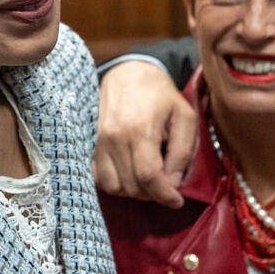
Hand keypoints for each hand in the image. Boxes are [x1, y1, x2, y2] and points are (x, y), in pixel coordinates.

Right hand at [94, 62, 197, 206]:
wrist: (128, 73)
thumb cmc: (160, 95)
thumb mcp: (184, 117)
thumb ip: (182, 152)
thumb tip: (173, 183)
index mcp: (140, 129)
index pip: (148, 177)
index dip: (164, 195)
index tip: (176, 201)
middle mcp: (114, 137)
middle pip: (131, 186)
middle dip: (152, 193)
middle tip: (165, 185)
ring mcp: (98, 141)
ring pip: (113, 187)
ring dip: (133, 191)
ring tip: (147, 179)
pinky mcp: (90, 144)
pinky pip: (98, 178)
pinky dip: (115, 183)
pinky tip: (129, 173)